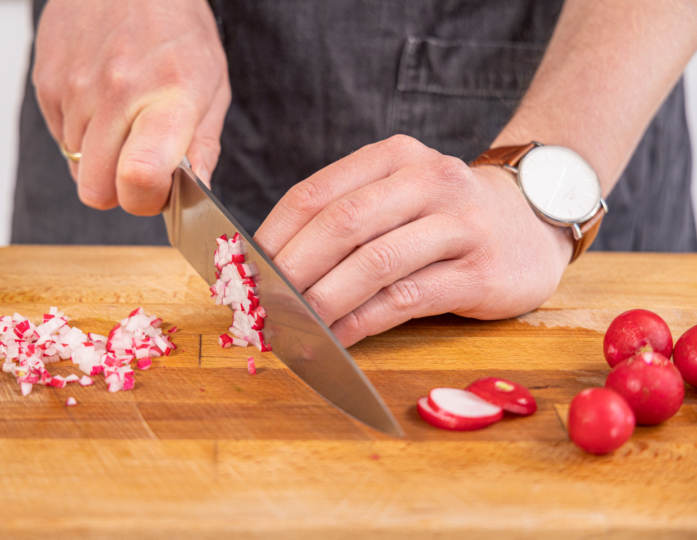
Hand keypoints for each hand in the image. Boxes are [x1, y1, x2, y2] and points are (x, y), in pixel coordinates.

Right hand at [33, 0, 229, 214]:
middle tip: (141, 164)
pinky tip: (102, 101)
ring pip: (77, 166)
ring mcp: (74, 87)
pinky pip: (61, 137)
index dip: (146, 200)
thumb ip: (203, 146)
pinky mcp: (46, 81)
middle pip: (97, 190)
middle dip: (120, 190)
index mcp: (167, 97)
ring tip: (124, 118)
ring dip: (101, 158)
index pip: (138, 176)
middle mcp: (116, 93)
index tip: (159, 190)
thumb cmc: (177, 30)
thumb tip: (196, 194)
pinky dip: (82, 133)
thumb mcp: (212, 86)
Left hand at [254, 135, 573, 346]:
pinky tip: (336, 340)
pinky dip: (362, 322)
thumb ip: (347, 218)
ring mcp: (459, 224)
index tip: (243, 272)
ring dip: (323, 301)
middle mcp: (429, 180)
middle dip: (291, 270)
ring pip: (374, 264)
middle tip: (259, 305)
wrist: (534, 220)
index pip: (316, 193)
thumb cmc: (446, 214)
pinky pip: (406, 299)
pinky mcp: (479, 271)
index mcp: (394, 156)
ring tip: (291, 327)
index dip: (272, 235)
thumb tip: (272, 267)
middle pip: (341, 225)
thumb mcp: (400, 194)